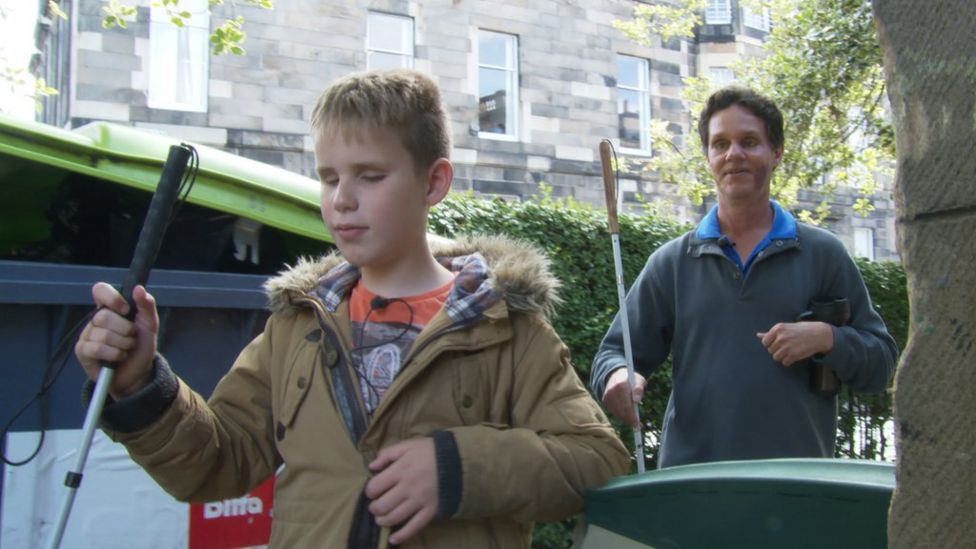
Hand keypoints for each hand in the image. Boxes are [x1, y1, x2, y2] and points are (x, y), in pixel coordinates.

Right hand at [74, 282, 158, 398]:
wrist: (139, 372)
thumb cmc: (141, 346)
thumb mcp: (150, 325)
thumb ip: (146, 306)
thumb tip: (139, 288)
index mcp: (110, 308)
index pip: (100, 290)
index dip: (111, 297)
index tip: (125, 309)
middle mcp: (96, 319)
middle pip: (103, 316)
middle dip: (125, 330)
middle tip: (131, 337)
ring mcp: (87, 335)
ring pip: (102, 335)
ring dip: (122, 344)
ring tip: (126, 349)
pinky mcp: (82, 351)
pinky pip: (96, 349)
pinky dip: (114, 354)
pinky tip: (118, 357)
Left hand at [366, 438, 438, 544]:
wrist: (460, 460)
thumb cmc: (432, 451)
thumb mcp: (410, 445)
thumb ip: (388, 453)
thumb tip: (371, 466)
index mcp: (400, 470)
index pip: (375, 487)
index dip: (369, 491)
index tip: (373, 490)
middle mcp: (407, 488)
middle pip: (382, 506)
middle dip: (374, 508)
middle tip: (376, 506)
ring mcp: (419, 501)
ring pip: (394, 518)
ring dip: (382, 521)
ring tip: (381, 518)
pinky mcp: (430, 511)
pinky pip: (414, 527)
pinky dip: (401, 536)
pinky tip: (393, 539)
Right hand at [601, 368, 645, 427]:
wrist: (617, 374)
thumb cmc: (631, 380)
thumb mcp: (639, 380)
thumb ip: (639, 389)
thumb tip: (637, 400)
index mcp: (621, 385)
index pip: (626, 405)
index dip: (632, 416)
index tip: (637, 424)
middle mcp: (611, 391)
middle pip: (621, 410)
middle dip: (629, 419)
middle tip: (636, 426)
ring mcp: (607, 396)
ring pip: (616, 412)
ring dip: (625, 419)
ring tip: (632, 422)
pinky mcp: (605, 400)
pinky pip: (613, 411)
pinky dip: (620, 415)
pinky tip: (626, 417)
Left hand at [757, 321, 833, 366]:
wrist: (819, 334)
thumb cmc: (801, 330)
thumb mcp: (786, 327)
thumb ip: (771, 333)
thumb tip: (758, 335)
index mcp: (778, 328)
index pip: (765, 342)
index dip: (771, 344)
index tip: (778, 343)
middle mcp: (781, 337)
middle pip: (770, 350)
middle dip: (777, 350)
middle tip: (787, 346)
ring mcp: (787, 347)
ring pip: (776, 357)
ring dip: (782, 356)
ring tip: (790, 351)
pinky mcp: (793, 355)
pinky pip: (784, 363)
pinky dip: (788, 361)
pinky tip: (794, 355)